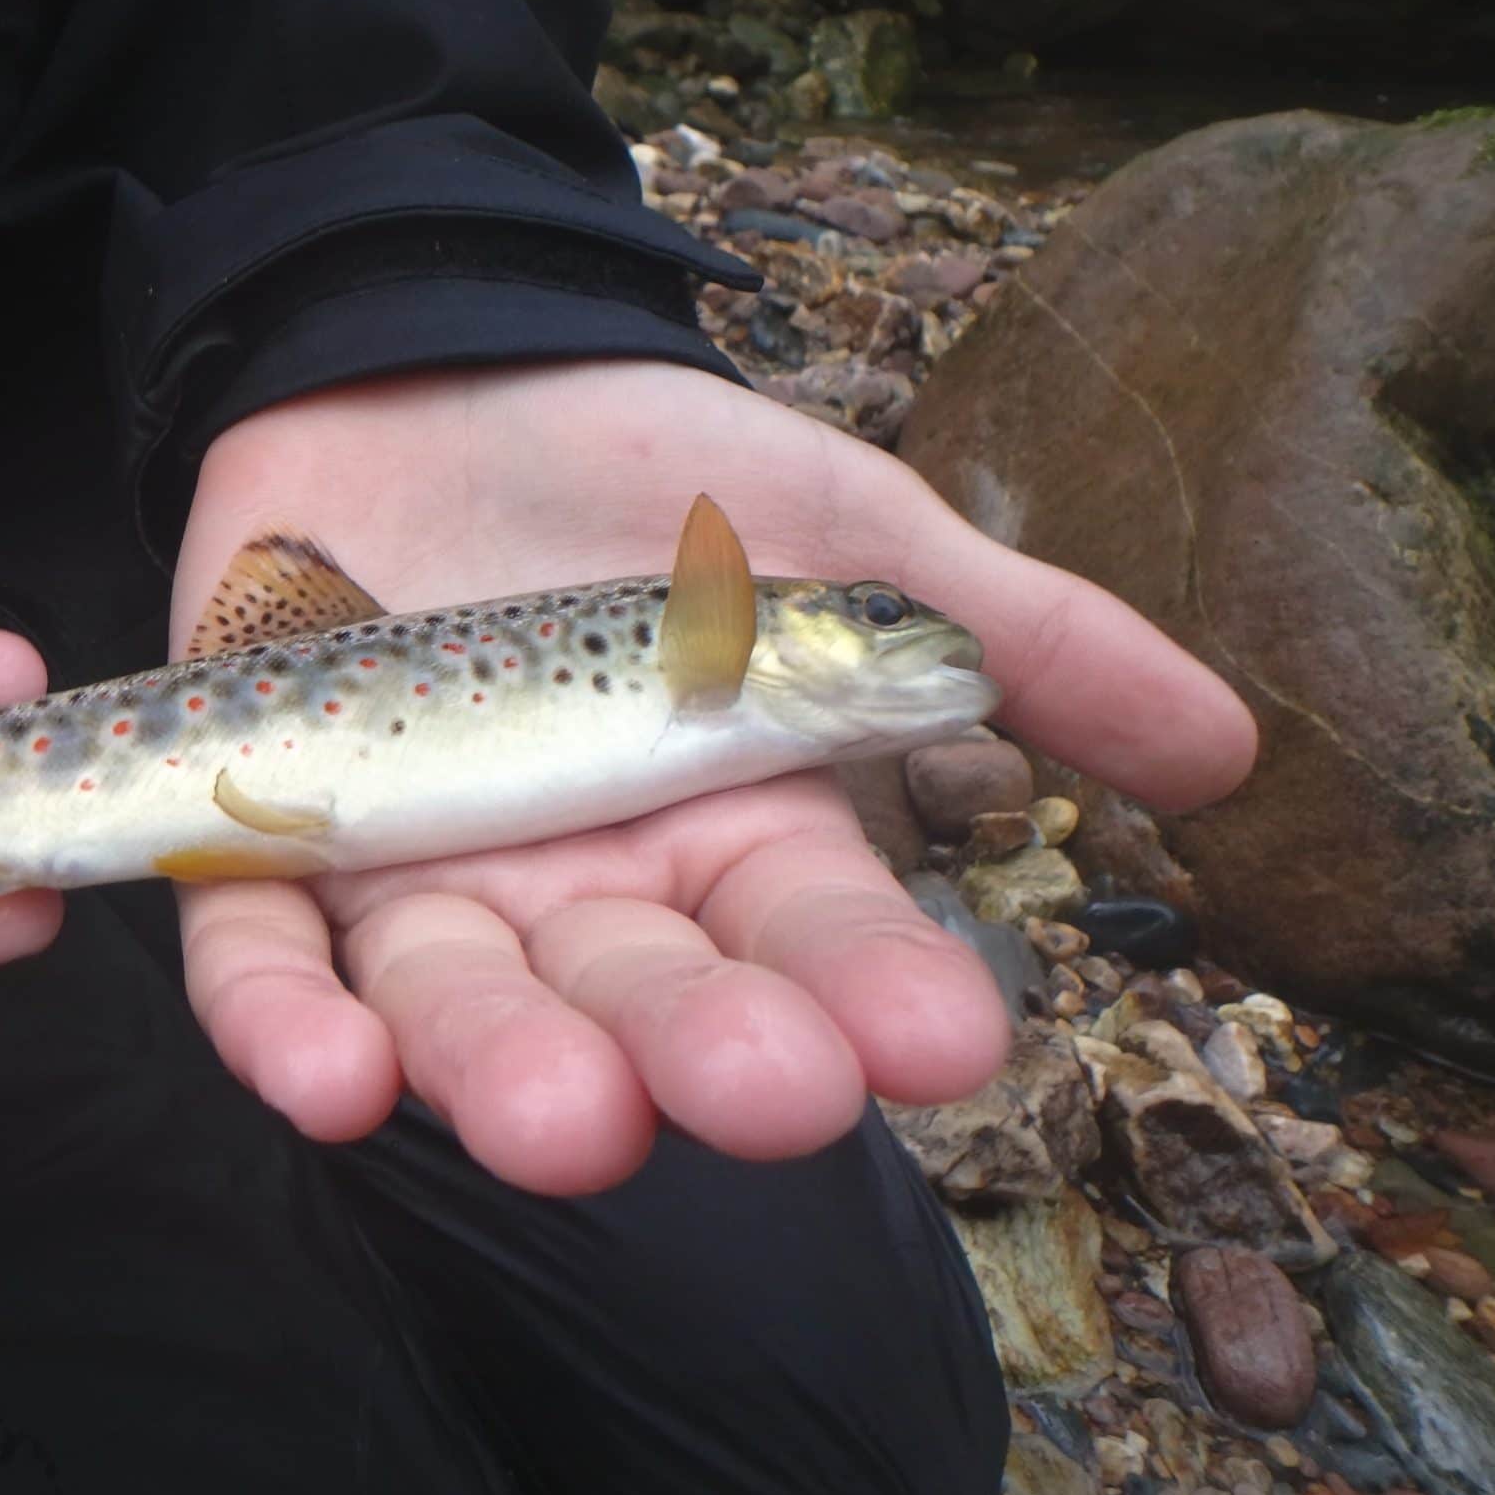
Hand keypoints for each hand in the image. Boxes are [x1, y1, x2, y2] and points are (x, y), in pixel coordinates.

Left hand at [169, 358, 1255, 1192]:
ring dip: (501, 1068)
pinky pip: (262, 959)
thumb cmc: (655, 475)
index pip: (816, 939)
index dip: (876, 990)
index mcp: (730, 838)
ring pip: (460, 1004)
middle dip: (699, 1049)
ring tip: (561, 1121)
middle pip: (644, 997)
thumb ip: (1017, 636)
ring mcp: (425, 875)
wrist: (434, 374)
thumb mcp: (844, 532)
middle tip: (759, 1092)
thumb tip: (1232, 747)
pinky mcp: (271, 839)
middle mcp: (585, 892)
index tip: (947, 1040)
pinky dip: (285, 1024)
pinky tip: (325, 1078)